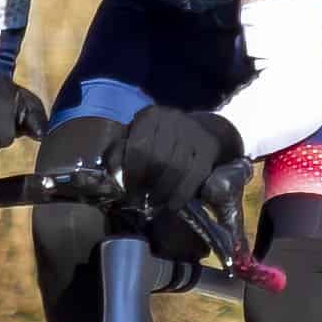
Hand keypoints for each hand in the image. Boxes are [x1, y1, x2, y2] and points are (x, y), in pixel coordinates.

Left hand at [103, 105, 241, 211]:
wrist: (202, 130)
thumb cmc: (161, 140)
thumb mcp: (136, 139)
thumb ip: (121, 152)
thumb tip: (111, 172)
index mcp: (150, 116)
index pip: (138, 148)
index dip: (132, 174)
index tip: (128, 191)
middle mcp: (173, 118)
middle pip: (158, 160)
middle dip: (147, 185)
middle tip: (141, 200)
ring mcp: (193, 132)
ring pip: (176, 169)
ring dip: (163, 192)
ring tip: (154, 203)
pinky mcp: (210, 147)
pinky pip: (195, 175)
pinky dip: (181, 194)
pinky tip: (171, 205)